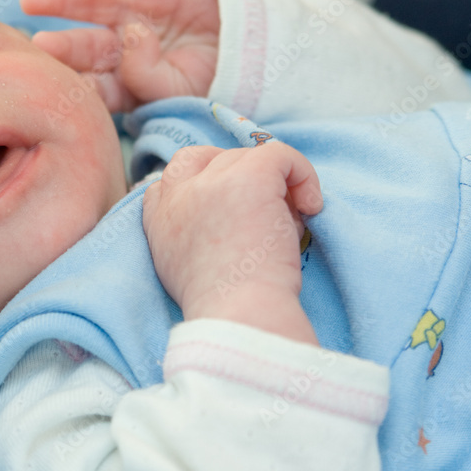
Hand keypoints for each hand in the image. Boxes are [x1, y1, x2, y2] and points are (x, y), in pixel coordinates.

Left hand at [21, 0, 218, 113]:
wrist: (246, 49)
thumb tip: (130, 35)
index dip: (75, 85)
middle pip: (83, 45)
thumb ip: (147, 76)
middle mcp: (121, 45)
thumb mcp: (179, 90)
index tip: (55, 88)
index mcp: (122, 81)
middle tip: (36, 43)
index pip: (93, 85)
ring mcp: (135, 10)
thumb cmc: (206, 78)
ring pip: (93, 3)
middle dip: (59, 45)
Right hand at [142, 144, 322, 343]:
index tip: (232, 208)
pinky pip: (280, 155)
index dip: (206, 184)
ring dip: (274, 187)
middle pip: (211, 159)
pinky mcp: (249, 177)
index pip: (172, 177)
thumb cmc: (222, 308)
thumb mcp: (181, 270)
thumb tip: (233, 217)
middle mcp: (179, 194)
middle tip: (266, 209)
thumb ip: (191, 236)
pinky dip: (302, 174)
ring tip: (286, 228)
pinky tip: (311, 207)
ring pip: (248, 159)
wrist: (238, 315)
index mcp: (159, 219)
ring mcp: (211, 182)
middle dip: (238, 176)